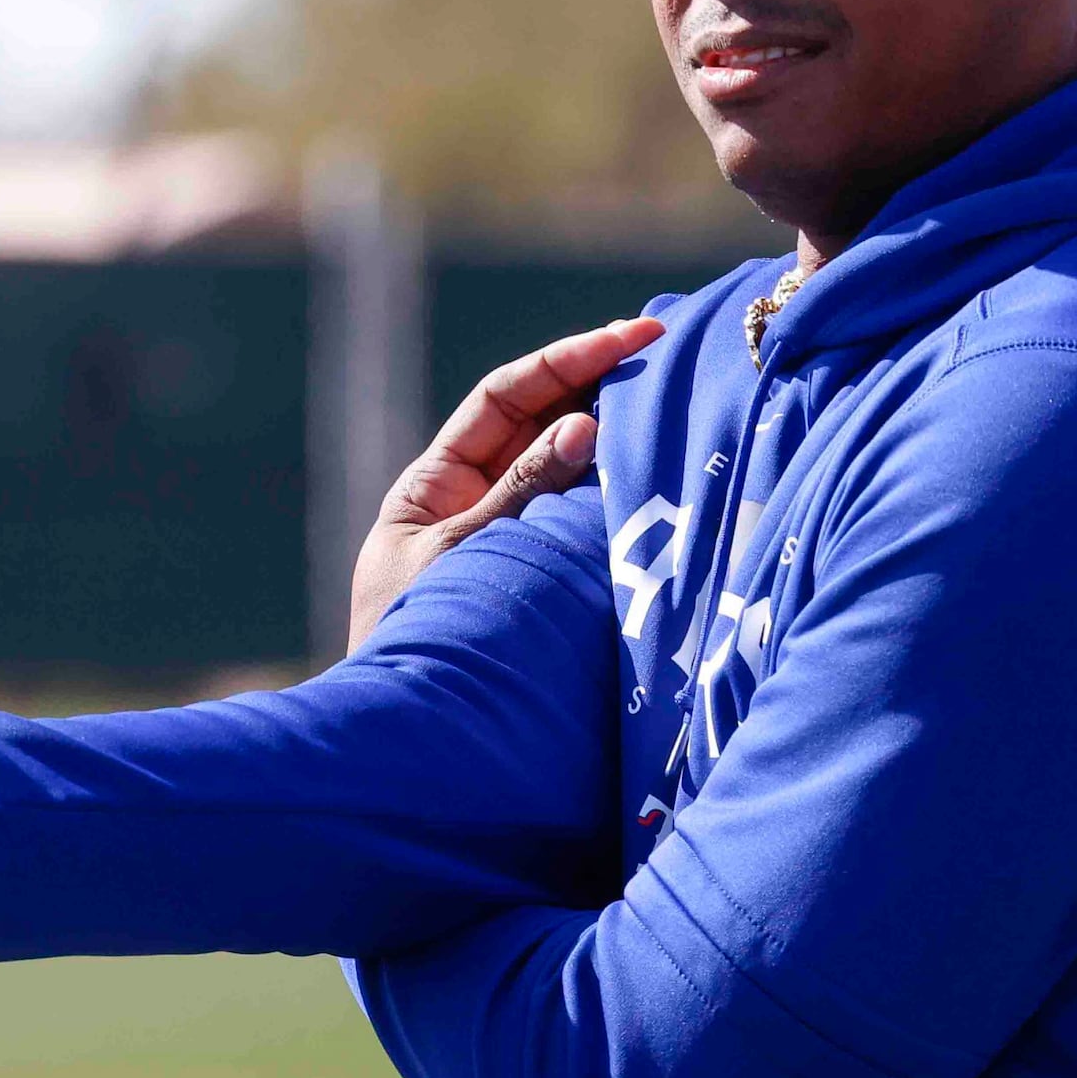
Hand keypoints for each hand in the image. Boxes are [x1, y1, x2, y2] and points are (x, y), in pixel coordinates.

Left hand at [347, 315, 662, 651]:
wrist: (403, 740)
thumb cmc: (412, 643)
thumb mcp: (461, 556)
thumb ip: (523, 494)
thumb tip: (583, 425)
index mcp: (434, 485)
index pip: (505, 400)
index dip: (566, 361)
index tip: (632, 337)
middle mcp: (472, 504)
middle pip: (541, 425)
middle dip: (598, 386)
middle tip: (666, 356)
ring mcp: (510, 543)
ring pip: (568, 475)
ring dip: (615, 442)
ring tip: (674, 406)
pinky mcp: (543, 584)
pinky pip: (581, 527)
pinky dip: (615, 502)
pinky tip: (658, 481)